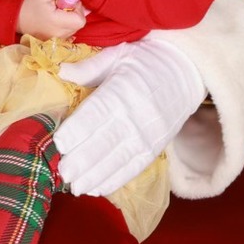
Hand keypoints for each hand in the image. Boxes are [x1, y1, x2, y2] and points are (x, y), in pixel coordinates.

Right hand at [16, 0, 87, 39]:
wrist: (15, 18)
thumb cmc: (29, 3)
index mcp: (57, 22)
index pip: (80, 20)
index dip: (78, 9)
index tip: (68, 2)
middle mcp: (58, 34)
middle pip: (78, 24)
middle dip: (74, 12)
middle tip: (62, 4)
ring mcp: (56, 39)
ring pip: (74, 28)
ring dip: (70, 18)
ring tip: (57, 11)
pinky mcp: (54, 41)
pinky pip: (67, 32)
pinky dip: (65, 24)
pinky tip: (55, 18)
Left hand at [53, 35, 203, 196]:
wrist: (186, 71)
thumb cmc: (146, 62)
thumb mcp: (118, 55)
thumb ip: (88, 67)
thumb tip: (61, 71)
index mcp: (121, 91)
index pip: (95, 114)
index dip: (76, 131)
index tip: (57, 144)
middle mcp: (134, 117)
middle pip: (104, 142)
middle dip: (82, 161)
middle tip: (62, 173)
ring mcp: (147, 135)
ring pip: (118, 160)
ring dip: (95, 176)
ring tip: (75, 188)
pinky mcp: (156, 148)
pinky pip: (134, 168)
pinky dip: (115, 180)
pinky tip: (97, 188)